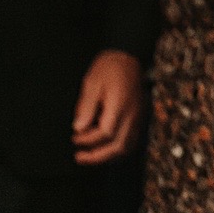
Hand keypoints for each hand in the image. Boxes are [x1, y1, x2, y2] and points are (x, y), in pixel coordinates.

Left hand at [72, 49, 142, 164]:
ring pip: (127, 146)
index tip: (74, 138)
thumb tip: (78, 128)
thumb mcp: (91, 82)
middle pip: (118, 146)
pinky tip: (106, 149)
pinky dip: (118, 149)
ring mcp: (137, 116)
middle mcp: (132, 114)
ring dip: (108, 156)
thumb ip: (85, 106)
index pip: (105, 132)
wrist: (129, 55)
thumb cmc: (109, 67)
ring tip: (92, 157)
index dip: (88, 140)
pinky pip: (131, 140)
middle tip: (80, 157)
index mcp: (120, 105)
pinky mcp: (139, 116)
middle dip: (98, 156)